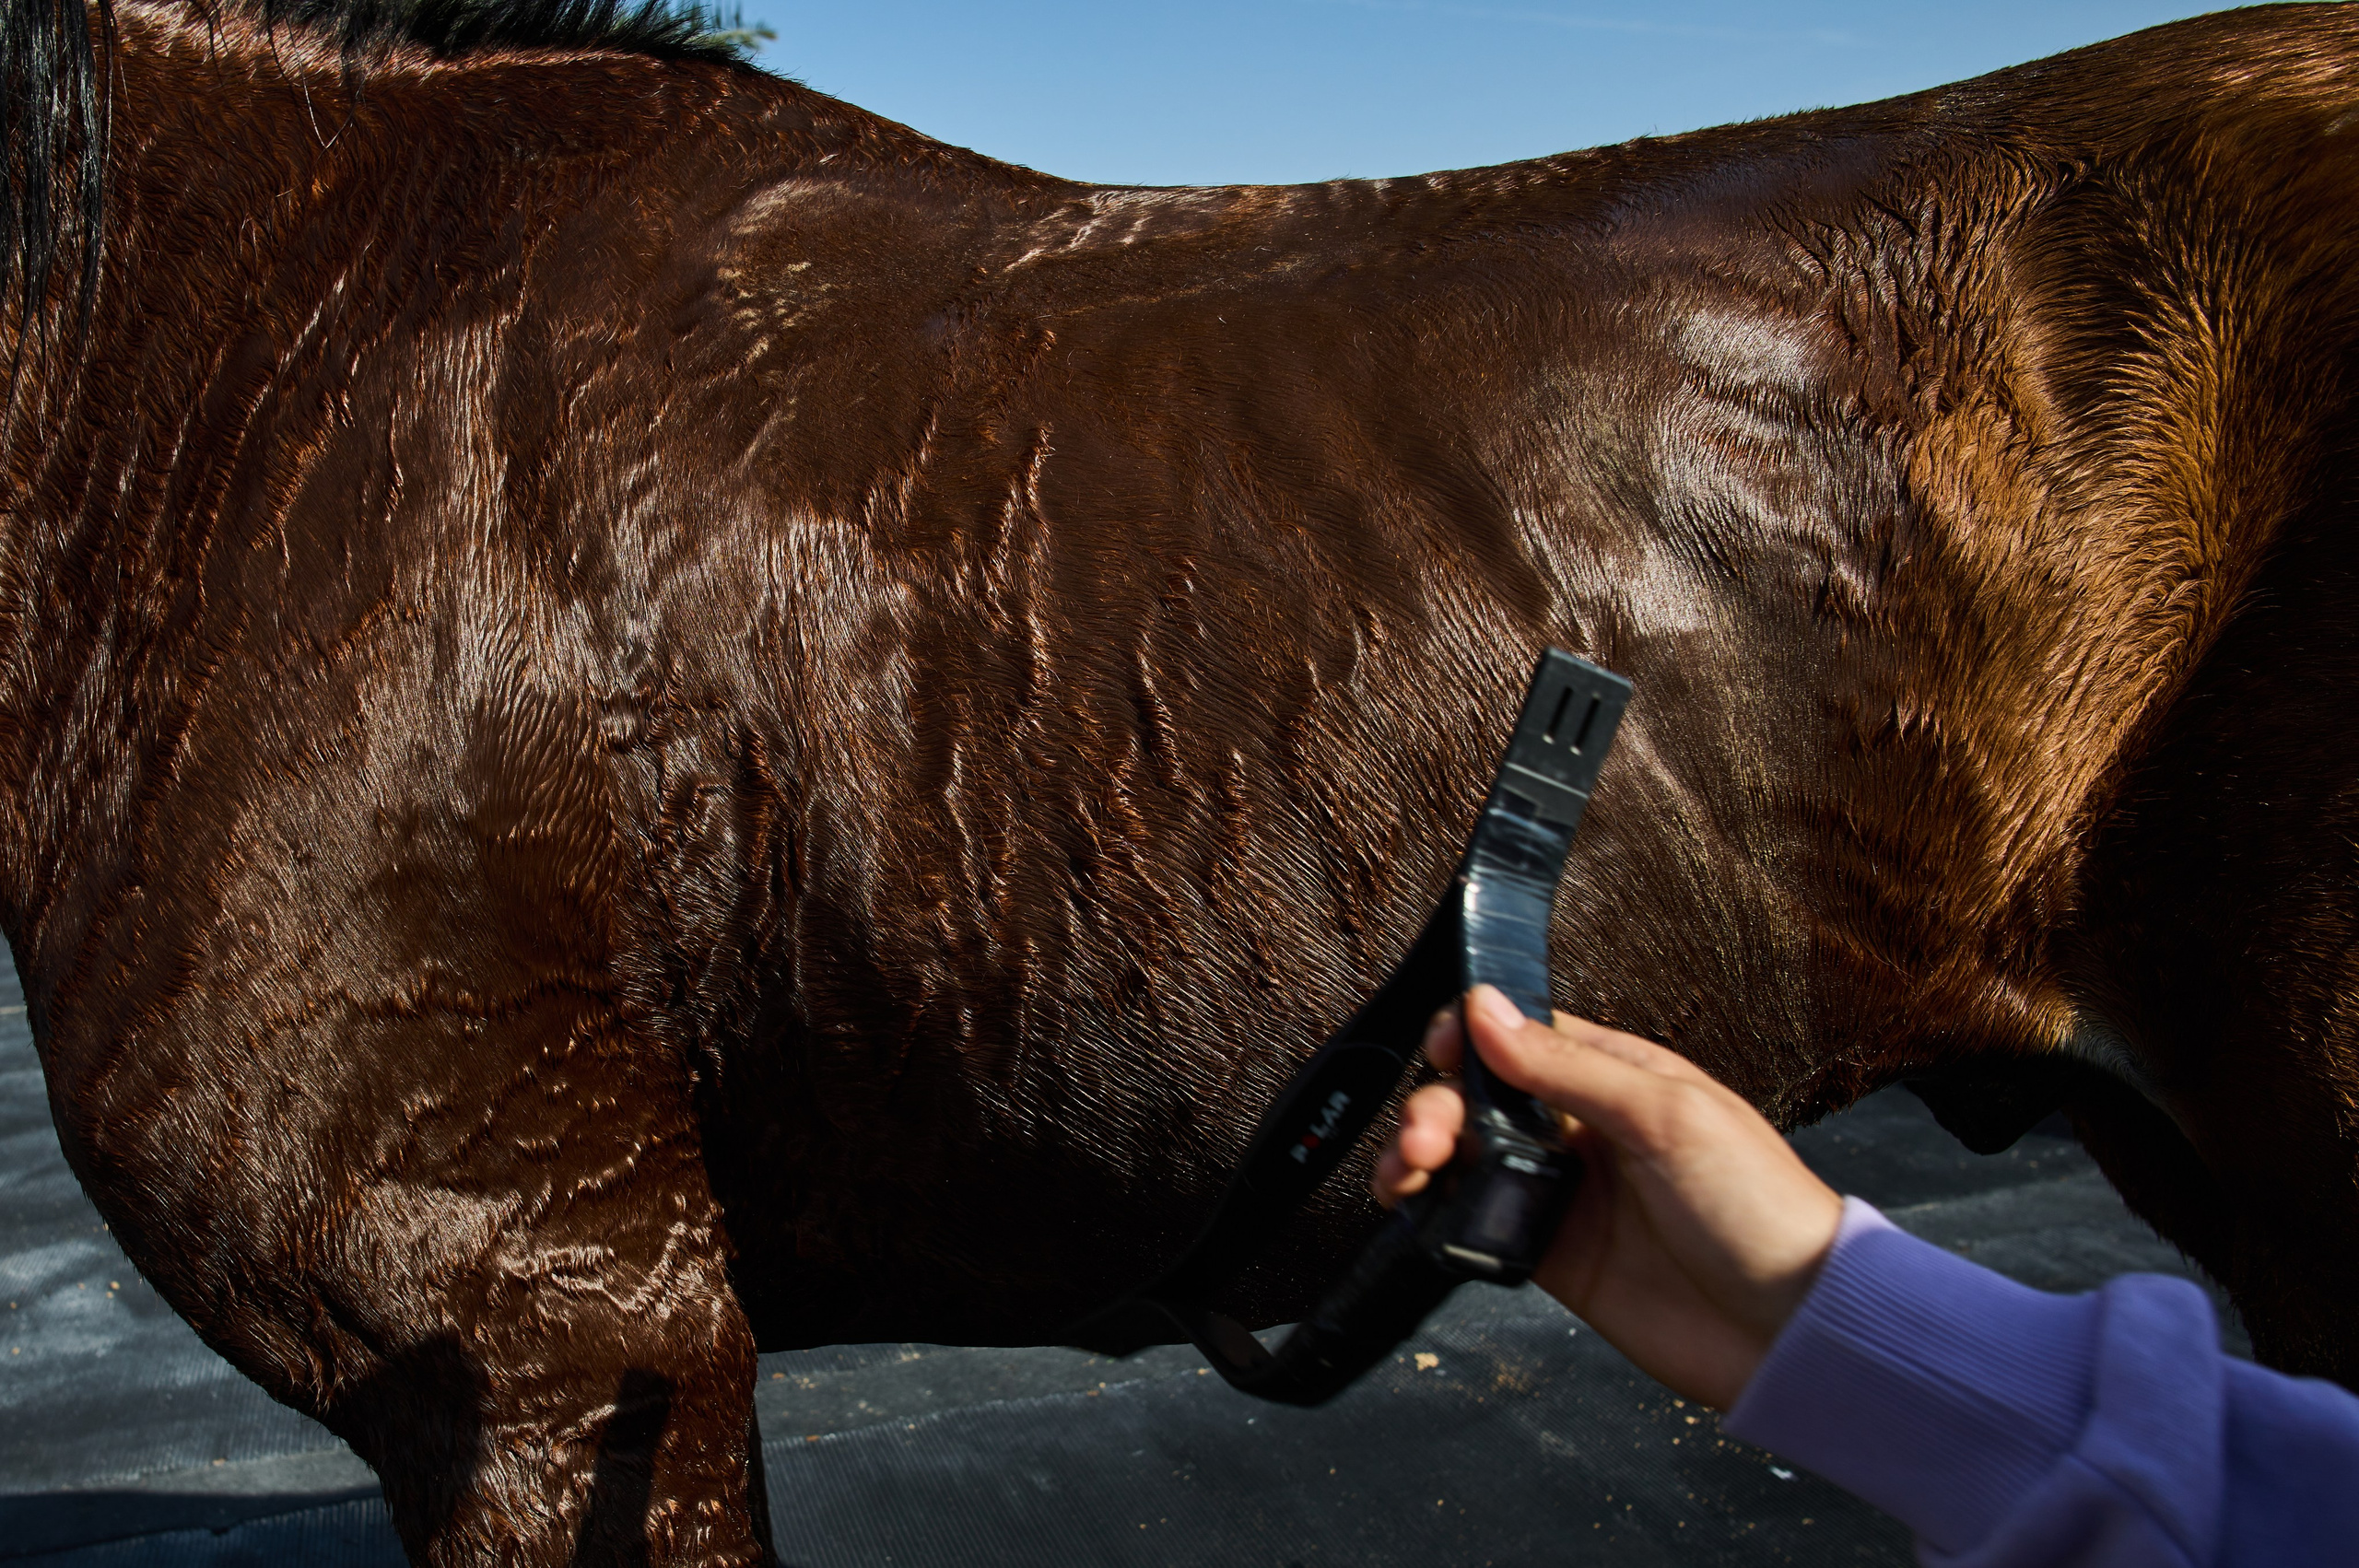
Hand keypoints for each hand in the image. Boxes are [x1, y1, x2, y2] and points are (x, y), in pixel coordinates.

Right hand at [1372, 984, 1843, 1408]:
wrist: (1790, 1328)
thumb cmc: (1760, 1208)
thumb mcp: (1667, 1115)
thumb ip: (1568, 1066)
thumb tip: (1487, 1009)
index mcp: (1620, 1077)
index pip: (1524, 1035)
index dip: (1469, 1035)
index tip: (1440, 1050)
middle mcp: (1585, 1128)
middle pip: (1481, 1096)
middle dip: (1438, 1104)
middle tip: (1428, 1135)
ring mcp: (1566, 1192)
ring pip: (1468, 1157)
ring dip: (1422, 1152)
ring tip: (1407, 1169)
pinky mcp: (1552, 1255)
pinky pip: (1477, 1225)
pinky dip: (1437, 1215)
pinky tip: (1420, 1210)